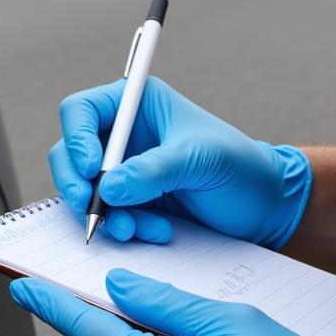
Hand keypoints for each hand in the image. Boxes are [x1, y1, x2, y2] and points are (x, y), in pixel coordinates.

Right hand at [51, 77, 310, 246]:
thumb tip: (109, 188)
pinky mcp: (128, 202)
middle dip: (75, 181)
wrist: (265, 209)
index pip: (81, 111)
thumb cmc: (241, 167)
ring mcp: (120, 170)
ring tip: (134, 228)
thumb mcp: (199, 159)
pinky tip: (153, 231)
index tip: (90, 169)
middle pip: (69, 151)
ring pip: (81, 188)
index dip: (77, 138)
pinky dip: (121, 227)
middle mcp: (120, 135)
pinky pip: (104, 215)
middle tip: (89, 206)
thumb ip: (153, 170)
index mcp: (134, 104)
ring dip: (101, 212)